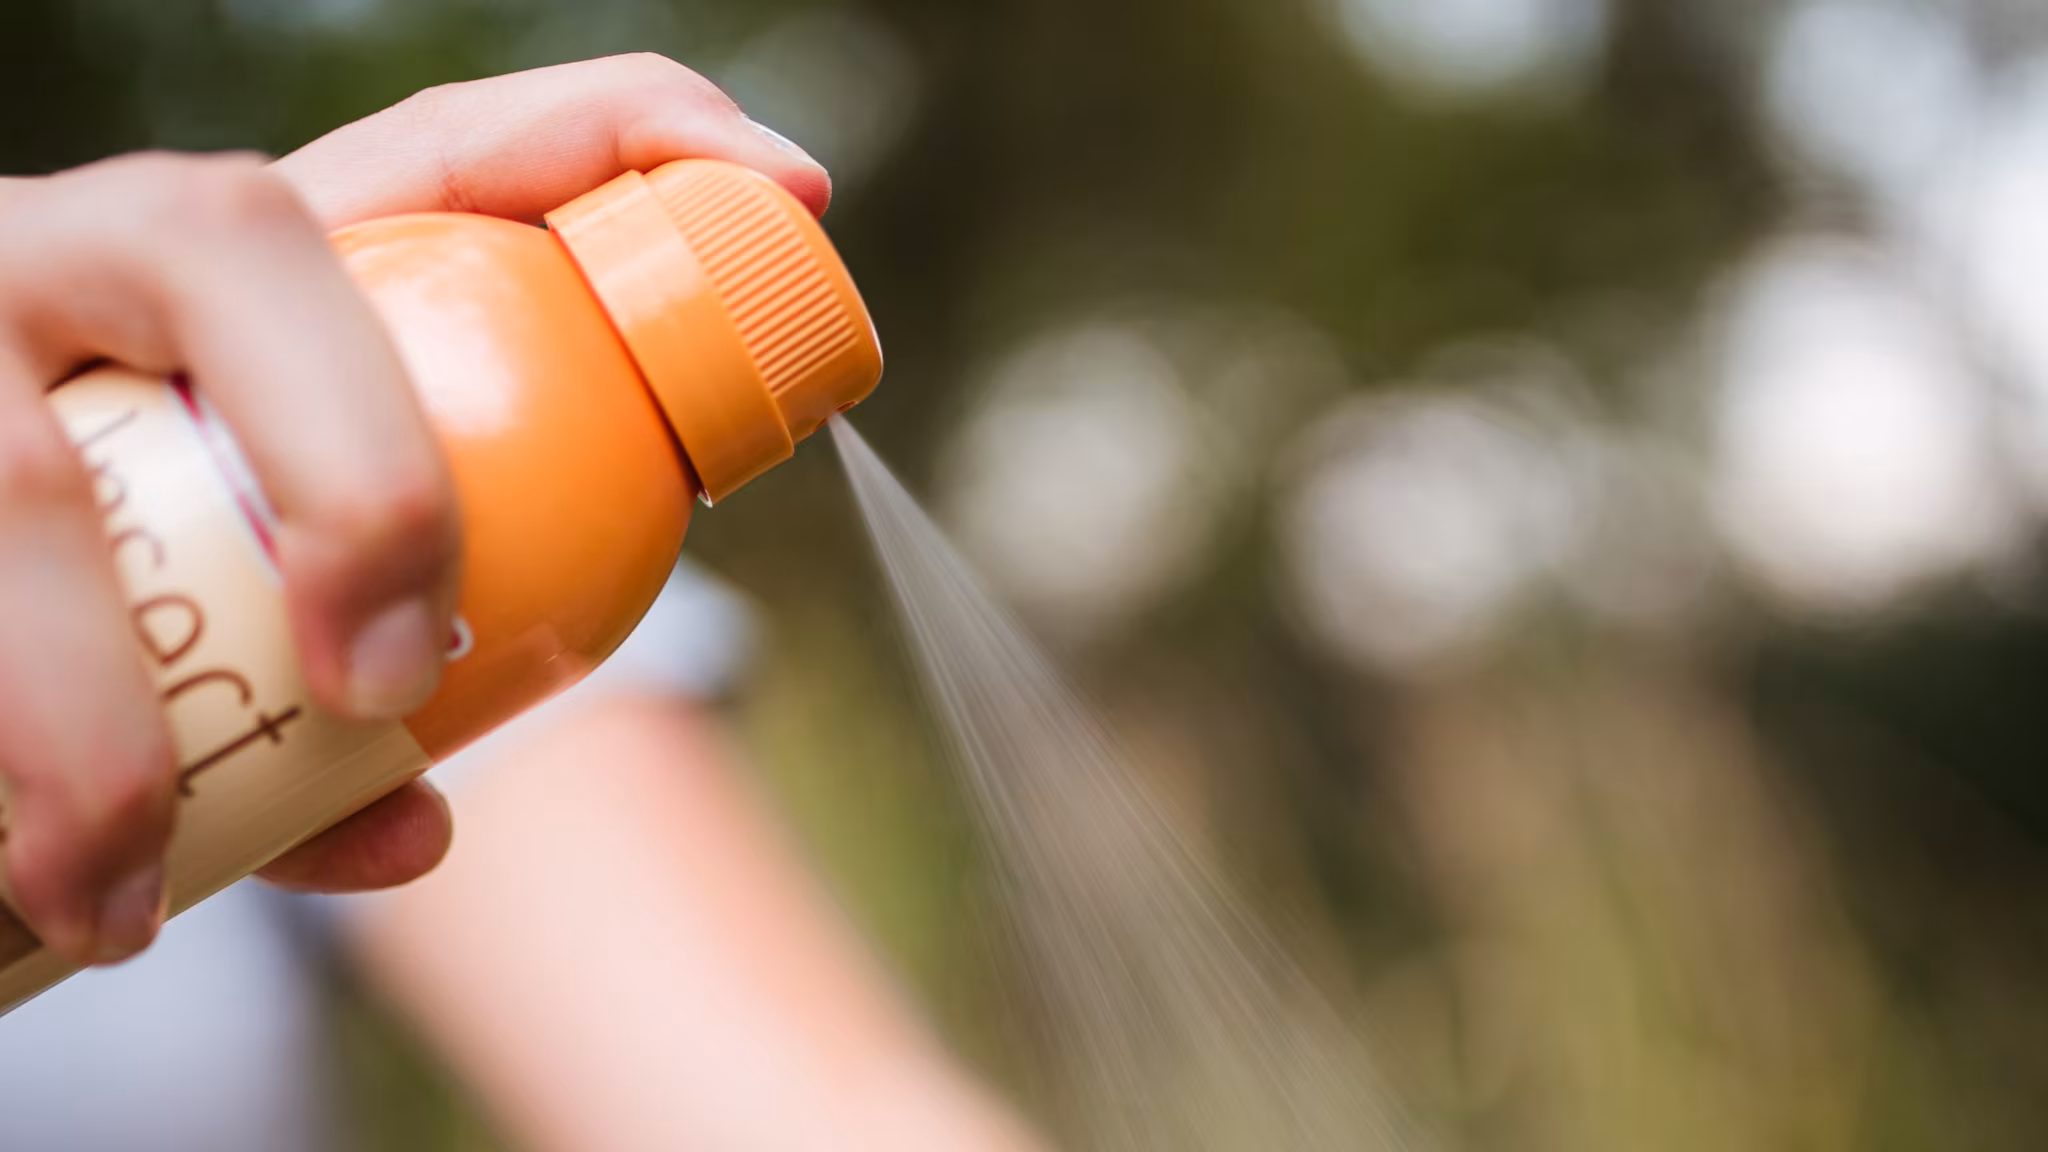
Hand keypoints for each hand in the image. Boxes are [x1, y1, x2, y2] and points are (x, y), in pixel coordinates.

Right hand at [0, 54, 827, 965]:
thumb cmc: (126, 595)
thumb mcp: (258, 585)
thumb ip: (354, 675)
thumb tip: (417, 827)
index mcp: (232, 275)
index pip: (438, 146)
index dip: (620, 133)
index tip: (789, 189)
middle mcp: (86, 258)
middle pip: (238, 240)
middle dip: (359, 472)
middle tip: (396, 678)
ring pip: (21, 467)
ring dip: (99, 715)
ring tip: (130, 890)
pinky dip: (15, 781)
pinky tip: (56, 901)